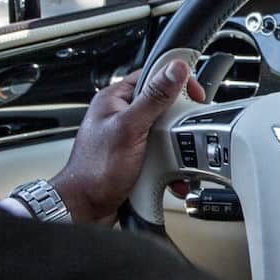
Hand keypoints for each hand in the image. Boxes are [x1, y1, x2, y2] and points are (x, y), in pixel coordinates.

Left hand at [50, 60, 204, 223]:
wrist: (84, 209)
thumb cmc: (94, 170)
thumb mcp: (129, 128)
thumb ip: (153, 98)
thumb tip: (174, 70)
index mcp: (115, 99)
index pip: (152, 75)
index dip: (176, 81)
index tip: (194, 94)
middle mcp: (122, 116)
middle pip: (164, 107)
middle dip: (178, 124)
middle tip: (183, 134)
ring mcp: (130, 138)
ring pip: (166, 134)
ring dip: (176, 151)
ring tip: (176, 160)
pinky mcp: (137, 159)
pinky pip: (162, 156)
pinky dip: (171, 168)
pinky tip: (171, 178)